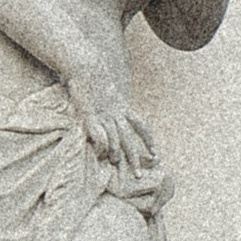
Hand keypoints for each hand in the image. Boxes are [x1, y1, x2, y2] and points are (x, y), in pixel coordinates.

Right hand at [70, 58, 156, 177]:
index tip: (155, 153)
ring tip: (117, 166)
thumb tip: (108, 104)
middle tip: (138, 175)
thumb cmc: (92, 74)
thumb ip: (109, 99)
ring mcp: (105, 115)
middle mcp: (117, 113)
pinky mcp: (91, 116)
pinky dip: (103, 146)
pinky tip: (101, 155)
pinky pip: (101, 136)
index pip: (141, 126)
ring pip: (117, 140)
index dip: (148, 141)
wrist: (85, 65)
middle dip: (135, 158)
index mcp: (122, 107)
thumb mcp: (106, 88)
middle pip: (130, 139)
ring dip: (118, 155)